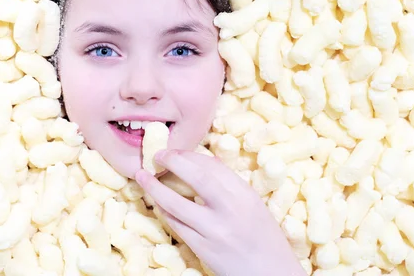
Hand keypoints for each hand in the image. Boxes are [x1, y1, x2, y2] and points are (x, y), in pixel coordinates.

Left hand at [135, 149, 304, 275]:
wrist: (271, 274)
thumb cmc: (263, 238)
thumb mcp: (252, 205)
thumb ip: (230, 184)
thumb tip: (207, 160)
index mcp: (244, 194)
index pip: (213, 165)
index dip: (189, 154)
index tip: (174, 150)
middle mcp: (230, 209)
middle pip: (196, 177)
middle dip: (173, 161)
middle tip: (157, 154)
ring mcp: (215, 231)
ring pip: (176, 204)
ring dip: (154, 188)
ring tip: (141, 176)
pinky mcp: (203, 250)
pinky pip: (176, 226)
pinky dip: (164, 212)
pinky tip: (157, 204)